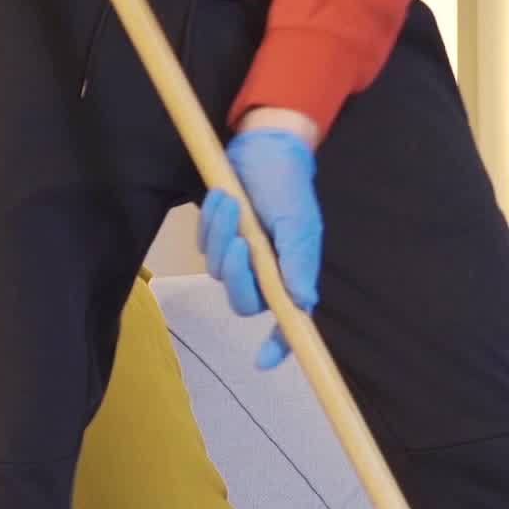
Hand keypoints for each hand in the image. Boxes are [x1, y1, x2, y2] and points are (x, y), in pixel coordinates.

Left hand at [199, 117, 321, 369]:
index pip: (286, 320)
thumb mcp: (298, 221)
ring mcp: (240, 257)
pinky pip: (204, 247)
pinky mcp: (218, 238)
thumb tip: (304, 303)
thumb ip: (298, 261)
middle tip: (239, 240)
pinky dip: (209, 225)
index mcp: (290, 274)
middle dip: (236, 274)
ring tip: (229, 201)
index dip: (277, 344)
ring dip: (221, 237)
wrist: (263, 147)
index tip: (262, 361)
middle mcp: (265, 273)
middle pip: (242, 301)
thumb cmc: (287, 185)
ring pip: (219, 272)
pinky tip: (220, 201)